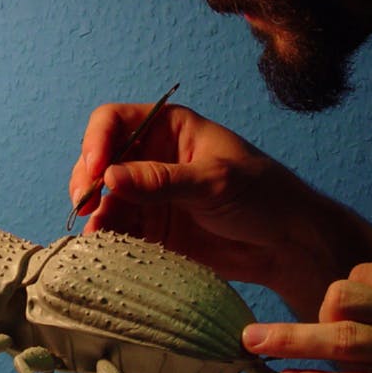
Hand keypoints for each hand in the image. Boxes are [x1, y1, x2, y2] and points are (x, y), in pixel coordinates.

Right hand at [68, 103, 321, 290]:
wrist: (287, 244)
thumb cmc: (263, 195)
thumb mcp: (215, 182)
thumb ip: (162, 181)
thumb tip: (108, 178)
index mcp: (169, 129)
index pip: (115, 122)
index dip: (96, 141)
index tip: (96, 171)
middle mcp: (152, 158)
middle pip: (100, 161)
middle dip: (87, 181)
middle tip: (84, 206)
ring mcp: (150, 196)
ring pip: (104, 201)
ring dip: (95, 217)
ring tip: (96, 237)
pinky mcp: (153, 230)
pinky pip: (119, 231)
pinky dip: (108, 240)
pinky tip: (106, 250)